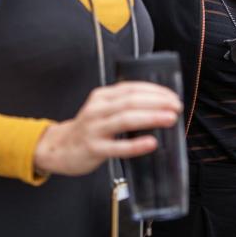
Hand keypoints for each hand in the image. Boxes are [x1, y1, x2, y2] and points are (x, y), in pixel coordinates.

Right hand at [32, 81, 181, 176]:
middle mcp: (97, 109)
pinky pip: (117, 147)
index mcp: (102, 96)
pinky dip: (136, 145)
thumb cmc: (89, 129)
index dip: (155, 91)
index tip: (173, 96)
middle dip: (157, 102)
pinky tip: (151, 143)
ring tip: (170, 118)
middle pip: (130, 101)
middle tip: (176, 106)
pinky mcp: (93, 149)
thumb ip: (124, 106)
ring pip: (125, 119)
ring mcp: (94, 129)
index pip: (132, 88)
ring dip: (151, 117)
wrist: (59, 148)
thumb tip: (160, 108)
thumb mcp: (102, 110)